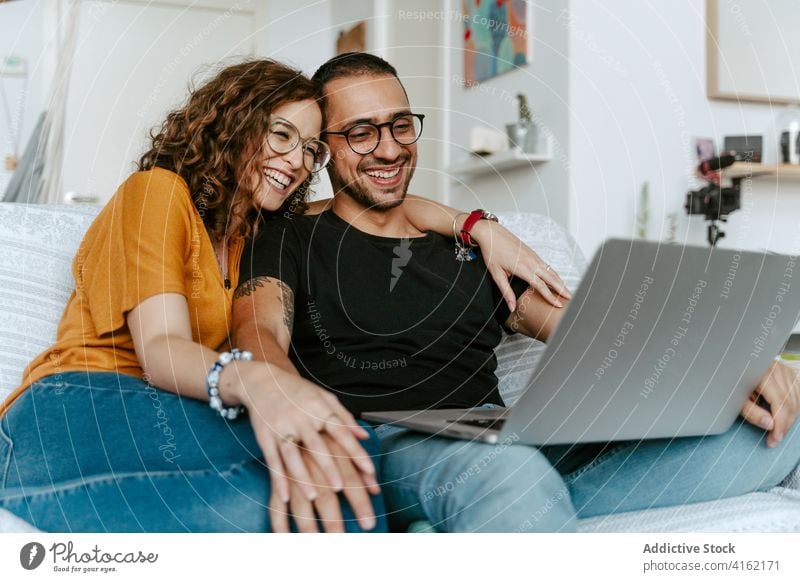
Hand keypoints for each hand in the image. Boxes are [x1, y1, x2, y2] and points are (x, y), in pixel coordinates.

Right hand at [233, 363, 375, 520]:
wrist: (262, 380)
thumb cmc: (298, 392)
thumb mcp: (324, 397)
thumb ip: (345, 417)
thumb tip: (365, 436)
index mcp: (320, 408)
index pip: (341, 431)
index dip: (355, 450)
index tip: (369, 470)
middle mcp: (301, 418)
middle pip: (316, 445)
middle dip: (328, 466)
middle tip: (340, 487)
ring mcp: (281, 427)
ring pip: (292, 455)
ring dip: (302, 477)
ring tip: (313, 497)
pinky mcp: (264, 436)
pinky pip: (272, 460)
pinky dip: (278, 478)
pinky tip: (285, 496)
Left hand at [471, 219, 571, 311]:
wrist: (491, 233)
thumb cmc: (492, 252)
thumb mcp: (496, 274)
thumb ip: (506, 292)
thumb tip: (512, 307)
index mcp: (523, 268)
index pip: (541, 286)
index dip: (551, 296)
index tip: (558, 304)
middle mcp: (531, 262)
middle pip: (551, 278)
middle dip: (562, 288)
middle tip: (571, 298)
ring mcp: (533, 256)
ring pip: (551, 270)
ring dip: (560, 281)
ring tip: (566, 290)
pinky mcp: (533, 253)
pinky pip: (547, 265)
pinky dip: (554, 273)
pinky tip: (556, 279)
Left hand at [740, 361, 799, 446]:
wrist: (733, 366)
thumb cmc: (733, 383)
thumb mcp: (736, 399)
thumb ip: (752, 412)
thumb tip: (770, 425)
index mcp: (763, 375)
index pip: (780, 404)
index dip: (780, 425)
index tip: (774, 440)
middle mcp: (777, 371)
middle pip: (789, 405)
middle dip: (784, 425)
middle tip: (774, 439)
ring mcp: (785, 371)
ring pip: (796, 402)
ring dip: (789, 418)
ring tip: (777, 429)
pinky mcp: (789, 374)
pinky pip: (798, 395)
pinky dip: (793, 408)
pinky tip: (783, 416)